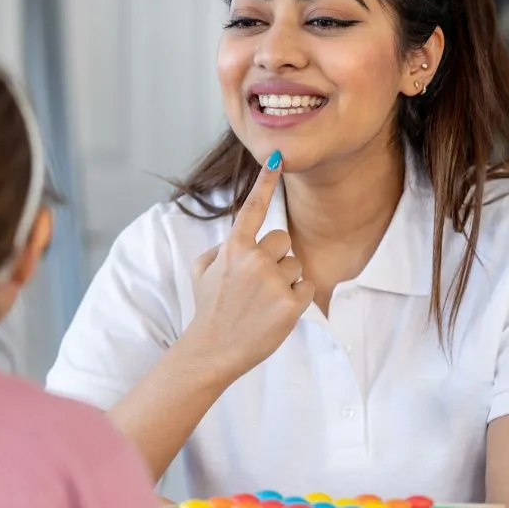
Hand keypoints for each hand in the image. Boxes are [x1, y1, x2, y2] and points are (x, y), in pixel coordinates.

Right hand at [183, 154, 313, 381]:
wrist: (211, 350)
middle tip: (257, 284)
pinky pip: (307, 286)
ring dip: (285, 279)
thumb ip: (222, 247)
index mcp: (233, 248)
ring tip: (263, 301)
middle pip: (283, 239)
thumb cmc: (209, 308)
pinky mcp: (291, 304)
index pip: (253, 207)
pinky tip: (275, 312)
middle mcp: (254, 260)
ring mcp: (273, 282)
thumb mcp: (201, 271)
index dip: (266, 181)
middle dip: (275, 257)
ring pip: (296, 264)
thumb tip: (241, 236)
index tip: (278, 157)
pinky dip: (296, 298)